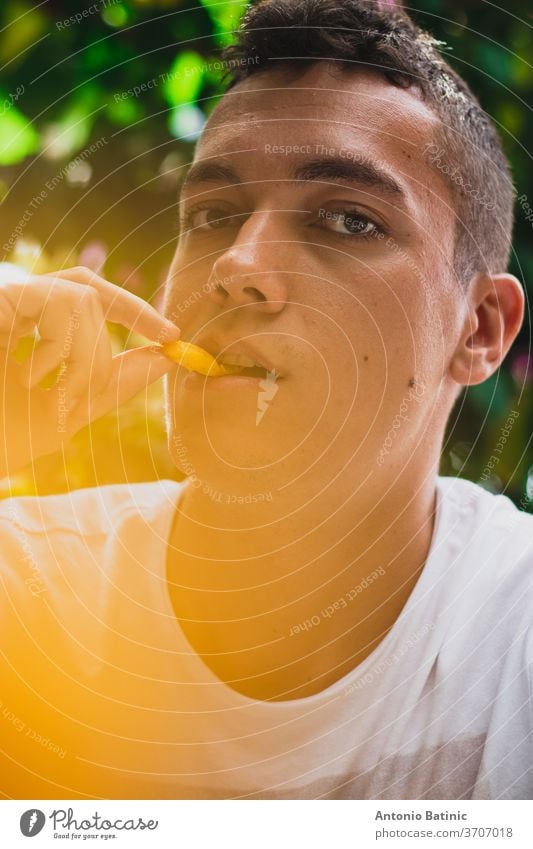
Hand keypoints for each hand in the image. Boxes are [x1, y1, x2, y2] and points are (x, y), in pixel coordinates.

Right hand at [0, 265, 179, 476]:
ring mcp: (2, 301)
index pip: (87, 295)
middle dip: (115, 331)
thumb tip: (168, 356)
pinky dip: (59, 344)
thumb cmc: (2, 435)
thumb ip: (115, 382)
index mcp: (30, 327)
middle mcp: (14, 307)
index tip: (170, 335)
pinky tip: (29, 376)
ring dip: (85, 352)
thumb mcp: (69, 409)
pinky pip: (52, 300)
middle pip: (87, 291)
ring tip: (53, 391)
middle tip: (116, 371)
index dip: (132, 308)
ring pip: (77, 296)